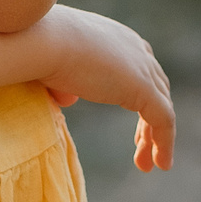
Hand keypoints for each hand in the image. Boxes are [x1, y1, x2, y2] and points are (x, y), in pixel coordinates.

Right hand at [35, 6, 175, 172]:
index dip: (138, 96)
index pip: (139, 68)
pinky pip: (163, 121)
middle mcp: (134, 48)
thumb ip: (64, 82)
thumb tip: (68, 99)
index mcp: (116, 37)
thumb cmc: (37, 48)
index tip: (131, 119)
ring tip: (146, 163)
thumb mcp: (51, 65)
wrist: (41, 41)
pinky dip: (164, 144)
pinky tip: (159, 164)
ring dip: (154, 137)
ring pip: (160, 108)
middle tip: (139, 145)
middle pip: (156, 87)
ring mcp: (141, 67)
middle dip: (149, 119)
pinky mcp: (143, 88)